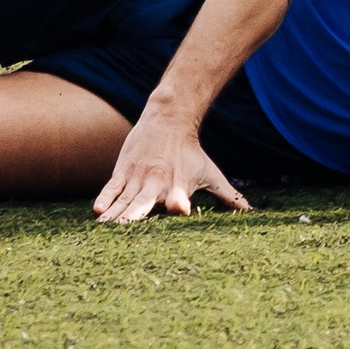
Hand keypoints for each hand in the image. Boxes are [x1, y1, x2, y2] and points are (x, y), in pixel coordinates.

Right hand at [92, 109, 251, 222]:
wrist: (168, 118)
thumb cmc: (191, 152)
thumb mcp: (211, 173)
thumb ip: (229, 195)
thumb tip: (251, 212)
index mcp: (178, 185)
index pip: (178, 196)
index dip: (178, 202)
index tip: (179, 207)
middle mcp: (156, 182)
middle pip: (144, 201)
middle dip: (135, 215)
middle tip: (127, 228)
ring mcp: (138, 176)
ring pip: (124, 198)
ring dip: (115, 214)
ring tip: (105, 230)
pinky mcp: (123, 170)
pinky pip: (112, 187)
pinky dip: (105, 198)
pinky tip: (98, 212)